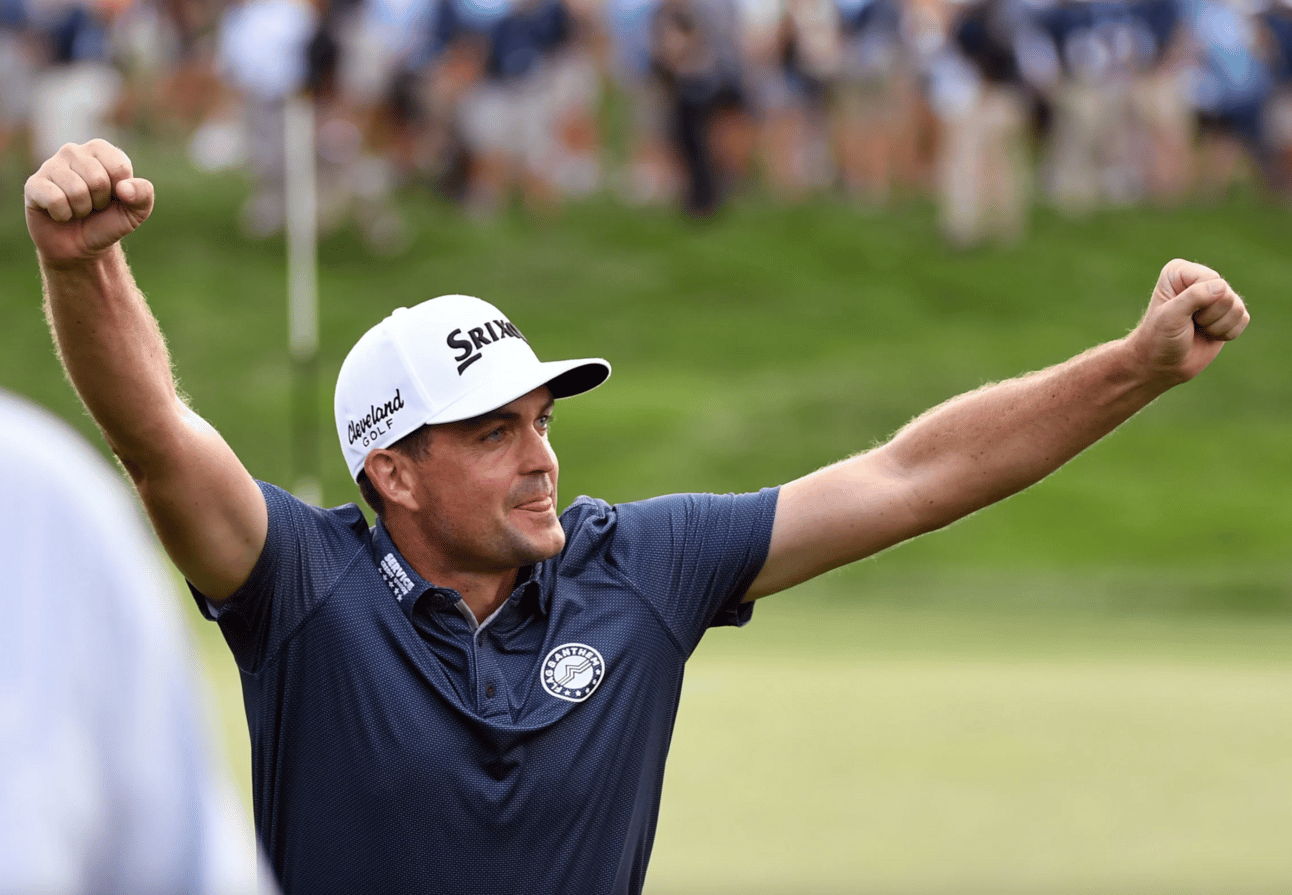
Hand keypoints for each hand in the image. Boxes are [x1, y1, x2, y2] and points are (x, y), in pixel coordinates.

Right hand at [25, 139, 154, 268]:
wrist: (81, 246)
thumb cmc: (108, 222)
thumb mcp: (136, 212)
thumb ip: (143, 195)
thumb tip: (124, 188)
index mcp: (101, 151)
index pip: (119, 167)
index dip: (121, 192)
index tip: (113, 198)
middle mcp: (74, 152)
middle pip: (98, 180)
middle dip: (100, 202)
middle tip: (93, 207)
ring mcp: (51, 165)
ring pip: (76, 190)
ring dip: (81, 210)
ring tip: (77, 210)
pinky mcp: (33, 184)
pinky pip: (55, 199)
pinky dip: (63, 214)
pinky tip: (59, 213)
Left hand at [1128, 259, 1249, 382]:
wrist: (1162, 365)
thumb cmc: (1160, 339)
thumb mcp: (1171, 316)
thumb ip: (1194, 297)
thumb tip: (1222, 287)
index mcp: (1180, 272)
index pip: (1211, 279)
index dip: (1201, 303)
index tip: (1180, 315)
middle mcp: (1199, 279)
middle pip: (1226, 294)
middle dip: (1209, 316)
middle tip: (1190, 324)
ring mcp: (1215, 296)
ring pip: (1237, 307)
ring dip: (1217, 326)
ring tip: (1197, 329)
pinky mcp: (1228, 313)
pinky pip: (1243, 319)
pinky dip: (1227, 333)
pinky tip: (1209, 335)